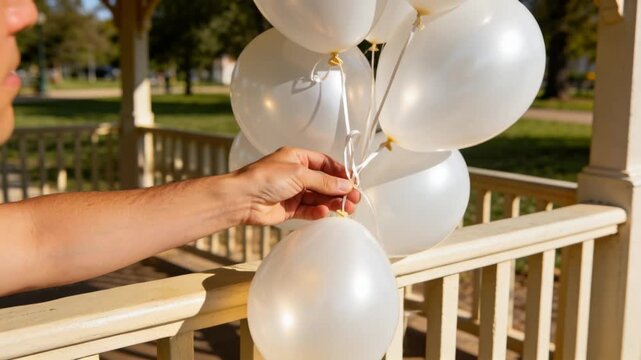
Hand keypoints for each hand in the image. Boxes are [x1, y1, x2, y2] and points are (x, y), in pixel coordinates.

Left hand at [233, 147, 360, 225]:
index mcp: (297, 158)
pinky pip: (308, 210)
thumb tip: (346, 185)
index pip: (325, 163)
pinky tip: (324, 213)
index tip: (353, 182)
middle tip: (355, 199)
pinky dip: (318, 212)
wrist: (242, 199)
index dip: (340, 172)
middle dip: (339, 190)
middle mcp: (296, 174)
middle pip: (324, 182)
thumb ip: (324, 181)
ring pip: (318, 197)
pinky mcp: (289, 209)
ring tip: (346, 209)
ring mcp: (292, 192)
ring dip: (332, 202)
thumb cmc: (265, 178)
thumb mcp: (299, 174)